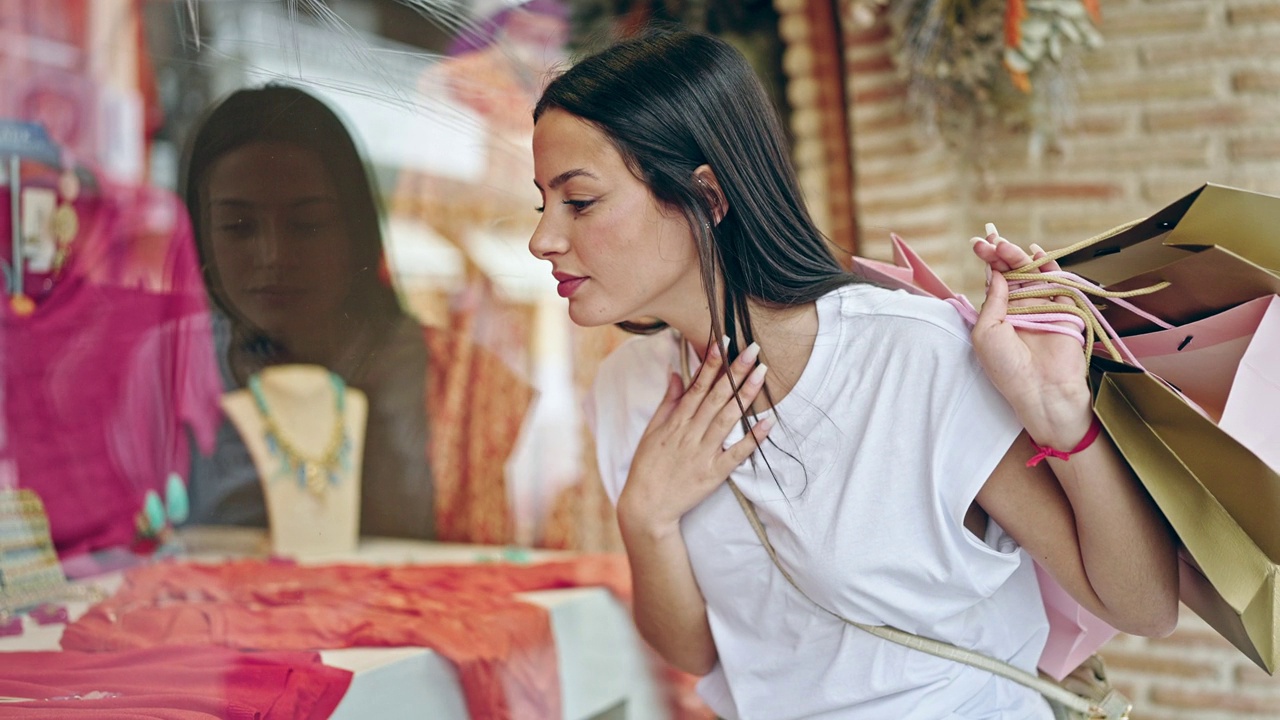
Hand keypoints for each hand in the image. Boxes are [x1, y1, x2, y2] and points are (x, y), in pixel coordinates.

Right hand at [617, 340, 772, 535]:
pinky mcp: (715, 473)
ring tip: (762, 373)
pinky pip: (737, 453)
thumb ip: (667, 402)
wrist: (646, 506)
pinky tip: (768, 421)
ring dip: (746, 395)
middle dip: (735, 372)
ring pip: (728, 419)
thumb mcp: (652, 431)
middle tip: (753, 350)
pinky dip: (753, 438)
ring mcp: (704, 453)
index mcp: (676, 422)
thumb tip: (675, 374)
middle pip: (717, 397)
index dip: (712, 363)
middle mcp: (691, 434)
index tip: (724, 343)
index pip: (697, 386)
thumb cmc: (647, 466)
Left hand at [970, 225, 1092, 448]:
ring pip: (1031, 274)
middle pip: (1011, 274)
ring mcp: (1042, 308)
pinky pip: (1057, 283)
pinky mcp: (1064, 309)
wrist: (1042, 389)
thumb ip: (992, 301)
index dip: (988, 262)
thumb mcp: (986, 332)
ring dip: (1019, 258)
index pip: (994, 282)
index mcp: (999, 316)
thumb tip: (995, 272)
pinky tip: (1038, 252)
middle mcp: (1020, 309)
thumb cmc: (1007, 367)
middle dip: (1001, 255)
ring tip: (1006, 246)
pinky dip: (1049, 266)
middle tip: (990, 241)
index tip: (978, 244)